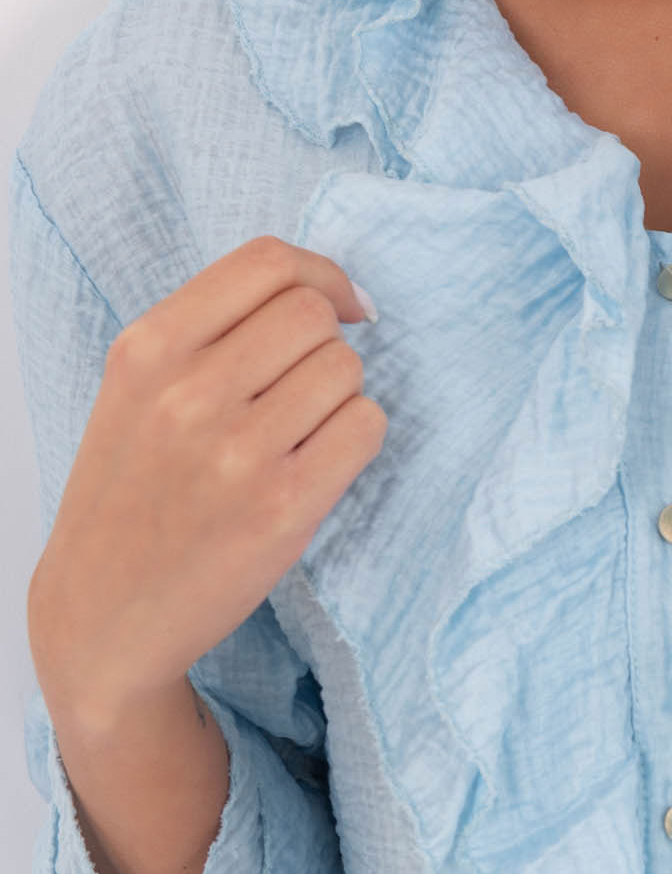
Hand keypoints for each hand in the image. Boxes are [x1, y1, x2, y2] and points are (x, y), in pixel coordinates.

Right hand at [28, 236, 385, 733]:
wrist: (104, 610)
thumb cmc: (131, 495)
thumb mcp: (136, 391)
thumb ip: (209, 333)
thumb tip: (322, 292)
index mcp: (147, 350)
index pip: (267, 262)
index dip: (323, 276)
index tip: (339, 305)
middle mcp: (187, 393)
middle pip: (314, 314)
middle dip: (327, 343)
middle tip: (305, 389)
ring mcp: (236, 451)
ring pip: (346, 368)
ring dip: (342, 395)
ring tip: (300, 435)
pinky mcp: (283, 507)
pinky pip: (365, 426)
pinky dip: (358, 437)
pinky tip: (319, 464)